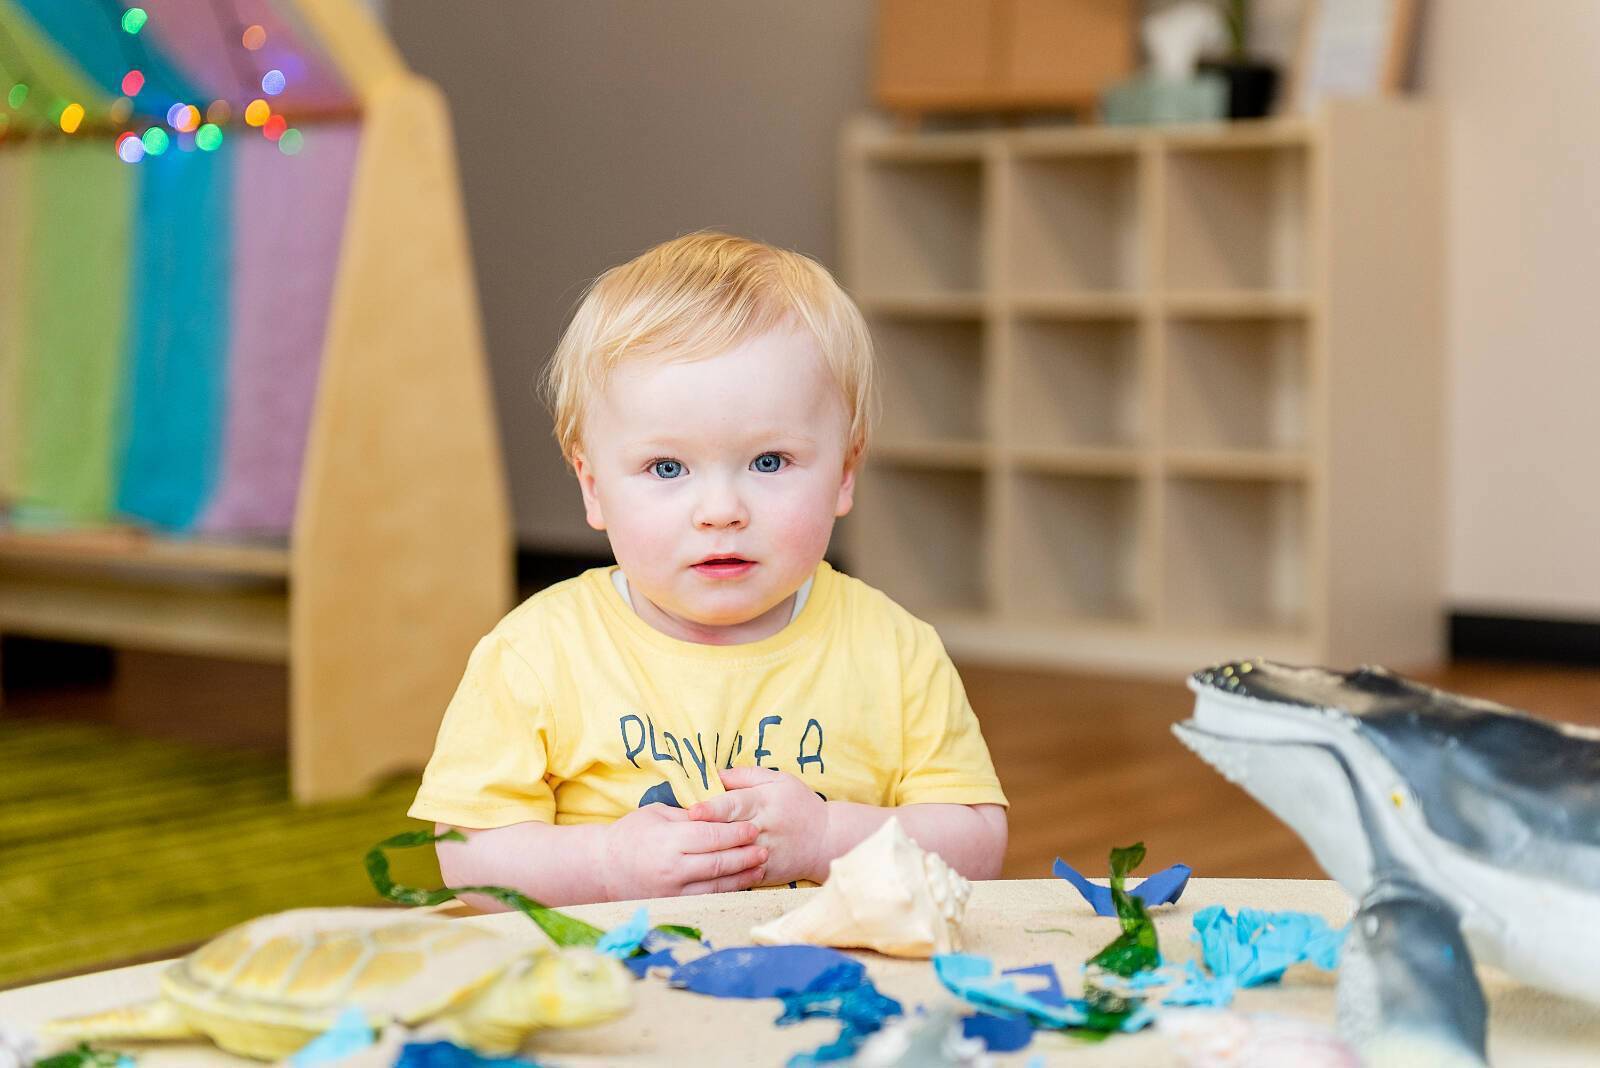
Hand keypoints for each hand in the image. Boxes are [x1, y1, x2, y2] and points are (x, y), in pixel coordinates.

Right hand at [599, 803, 767, 898]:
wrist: (604, 869)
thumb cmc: (631, 834)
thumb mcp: (657, 814)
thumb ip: (688, 816)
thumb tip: (720, 811)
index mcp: (668, 839)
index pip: (710, 835)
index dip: (735, 832)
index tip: (753, 827)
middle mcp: (673, 867)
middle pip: (718, 861)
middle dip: (745, 854)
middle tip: (764, 846)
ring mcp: (673, 890)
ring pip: (717, 884)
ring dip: (743, 875)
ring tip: (761, 866)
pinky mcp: (673, 904)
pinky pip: (707, 898)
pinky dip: (728, 890)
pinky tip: (742, 883)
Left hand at [686, 767, 828, 885]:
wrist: (826, 839)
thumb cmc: (799, 804)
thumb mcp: (779, 780)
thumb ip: (746, 776)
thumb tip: (714, 774)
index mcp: (765, 801)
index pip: (735, 803)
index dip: (713, 808)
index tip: (693, 811)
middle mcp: (765, 827)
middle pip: (730, 830)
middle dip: (705, 832)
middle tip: (679, 835)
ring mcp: (766, 852)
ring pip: (733, 856)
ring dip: (710, 856)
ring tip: (686, 855)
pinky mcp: (767, 873)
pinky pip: (741, 875)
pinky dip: (723, 875)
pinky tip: (703, 875)